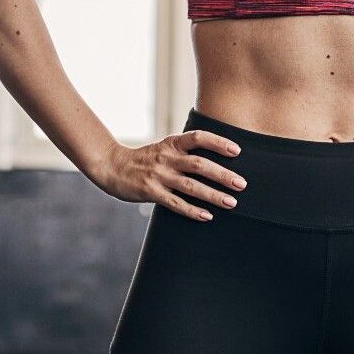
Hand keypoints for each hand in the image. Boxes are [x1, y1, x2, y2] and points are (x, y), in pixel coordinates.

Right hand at [91, 128, 247, 220]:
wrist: (111, 166)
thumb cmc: (144, 159)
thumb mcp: (163, 148)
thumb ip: (184, 152)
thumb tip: (216, 159)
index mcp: (171, 143)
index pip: (198, 138)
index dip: (218, 142)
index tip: (237, 150)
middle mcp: (166, 158)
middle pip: (199, 164)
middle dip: (222, 174)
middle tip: (242, 184)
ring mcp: (158, 176)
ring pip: (190, 186)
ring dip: (213, 195)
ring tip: (231, 202)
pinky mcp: (151, 192)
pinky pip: (175, 203)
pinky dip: (192, 210)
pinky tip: (207, 216)